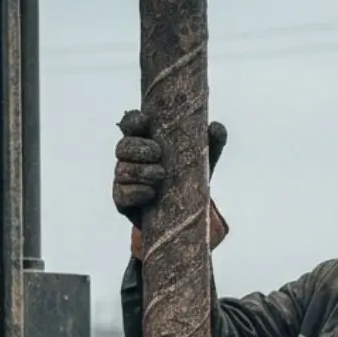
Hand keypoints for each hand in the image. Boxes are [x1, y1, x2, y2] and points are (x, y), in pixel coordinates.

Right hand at [113, 110, 228, 255]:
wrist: (182, 215)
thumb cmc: (187, 178)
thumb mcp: (200, 161)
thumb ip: (210, 144)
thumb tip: (217, 127)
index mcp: (145, 142)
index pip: (131, 125)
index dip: (134, 121)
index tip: (145, 121)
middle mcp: (130, 159)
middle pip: (122, 147)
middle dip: (138, 148)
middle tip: (157, 153)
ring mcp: (124, 181)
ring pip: (121, 170)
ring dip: (140, 171)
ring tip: (161, 175)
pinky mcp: (123, 201)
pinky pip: (121, 195)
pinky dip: (135, 192)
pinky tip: (150, 193)